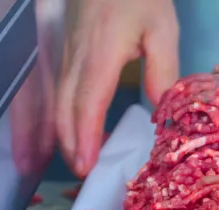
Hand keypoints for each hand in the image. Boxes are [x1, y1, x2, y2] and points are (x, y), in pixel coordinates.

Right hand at [58, 0, 178, 176]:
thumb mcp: (162, 27)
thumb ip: (162, 70)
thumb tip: (160, 111)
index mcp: (100, 53)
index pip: (87, 103)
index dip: (84, 137)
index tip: (86, 165)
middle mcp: (75, 57)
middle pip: (63, 108)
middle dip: (69, 144)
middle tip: (83, 173)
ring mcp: (65, 52)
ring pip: (55, 100)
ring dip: (60, 133)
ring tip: (75, 159)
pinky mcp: (63, 49)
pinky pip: (55, 89)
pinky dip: (59, 114)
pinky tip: (71, 127)